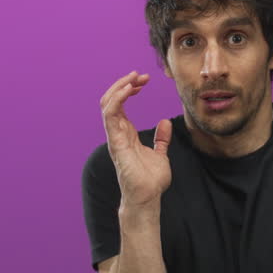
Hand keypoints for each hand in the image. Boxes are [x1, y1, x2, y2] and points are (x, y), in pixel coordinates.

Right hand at [101, 70, 171, 206]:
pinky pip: (110, 115)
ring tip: (135, 78)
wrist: (148, 197)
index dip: (130, 89)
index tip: (144, 80)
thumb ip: (161, 139)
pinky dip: (118, 98)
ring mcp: (115, 137)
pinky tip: (130, 89)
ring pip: (107, 104)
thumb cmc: (151, 180)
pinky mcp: (116, 142)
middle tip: (141, 76)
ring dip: (120, 87)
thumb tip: (165, 123)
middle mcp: (117, 133)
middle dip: (124, 84)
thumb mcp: (160, 153)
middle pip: (111, 100)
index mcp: (126, 133)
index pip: (120, 104)